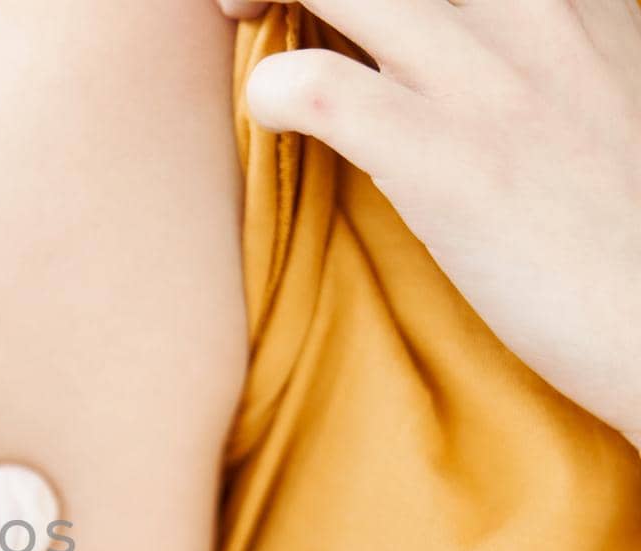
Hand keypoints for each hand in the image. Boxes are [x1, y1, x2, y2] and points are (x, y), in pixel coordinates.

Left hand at [218, 0, 640, 441]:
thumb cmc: (615, 223)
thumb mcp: (589, 90)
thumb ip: (521, 45)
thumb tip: (429, 41)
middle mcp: (529, 11)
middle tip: (253, 3)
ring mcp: (487, 83)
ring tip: (252, 38)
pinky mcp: (446, 161)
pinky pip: (316, 87)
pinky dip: (270, 93)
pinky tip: (279, 122)